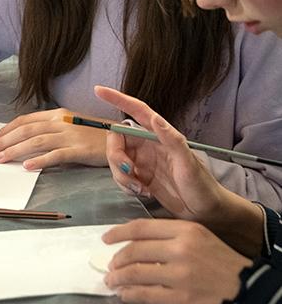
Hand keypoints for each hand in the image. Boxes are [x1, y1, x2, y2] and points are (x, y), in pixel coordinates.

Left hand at [0, 108, 107, 169]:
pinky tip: (27, 166)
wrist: (123, 138)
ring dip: (15, 150)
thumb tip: (24, 138)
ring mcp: (71, 135)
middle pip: (26, 130)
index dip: (6, 130)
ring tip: (1, 159)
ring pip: (36, 141)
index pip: (24, 120)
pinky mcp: (80, 150)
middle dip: (4, 141)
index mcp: (56, 115)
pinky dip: (40, 160)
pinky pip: (56, 155)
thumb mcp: (69, 125)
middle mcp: (61, 122)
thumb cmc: (94, 134)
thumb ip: (49, 129)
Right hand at [95, 85, 263, 253]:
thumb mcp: (189, 163)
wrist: (206, 213)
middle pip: (117, 139)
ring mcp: (142, 161)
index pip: (136, 111)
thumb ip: (172, 140)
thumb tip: (154, 118)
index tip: (98, 90)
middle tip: (128, 172)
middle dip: (115, 156)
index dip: (117, 99)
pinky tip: (143, 193)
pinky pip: (120, 176)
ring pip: (115, 159)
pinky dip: (125, 185)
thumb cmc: (203, 187)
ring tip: (140, 189)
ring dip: (121, 175)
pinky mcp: (139, 177)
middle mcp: (148, 145)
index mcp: (160, 136)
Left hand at [103, 218, 250, 303]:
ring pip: (134, 273)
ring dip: (118, 278)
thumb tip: (135, 243)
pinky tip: (125, 295)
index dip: (118, 233)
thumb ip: (171, 238)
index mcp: (186, 230)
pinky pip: (144, 294)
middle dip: (116, 260)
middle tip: (110, 267)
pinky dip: (129, 295)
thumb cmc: (224, 265)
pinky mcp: (179, 299)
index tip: (106, 239)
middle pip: (134, 251)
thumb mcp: (201, 240)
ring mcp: (179, 275)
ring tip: (112, 282)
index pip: (141, 227)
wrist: (250, 294)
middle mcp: (180, 249)